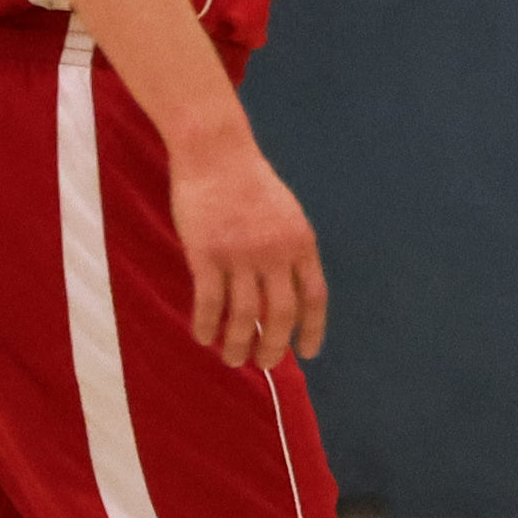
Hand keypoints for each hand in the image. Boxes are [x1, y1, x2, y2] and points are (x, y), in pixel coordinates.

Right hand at [167, 126, 326, 368]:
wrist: (216, 153)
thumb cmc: (250, 183)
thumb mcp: (287, 215)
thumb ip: (290, 252)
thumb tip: (287, 295)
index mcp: (301, 243)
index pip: (314, 297)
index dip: (313, 330)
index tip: (307, 353)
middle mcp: (276, 252)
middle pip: (282, 314)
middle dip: (274, 346)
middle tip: (263, 364)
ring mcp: (241, 254)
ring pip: (244, 315)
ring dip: (238, 344)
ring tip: (232, 359)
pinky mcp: (206, 253)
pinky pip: (209, 302)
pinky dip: (206, 325)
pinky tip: (203, 337)